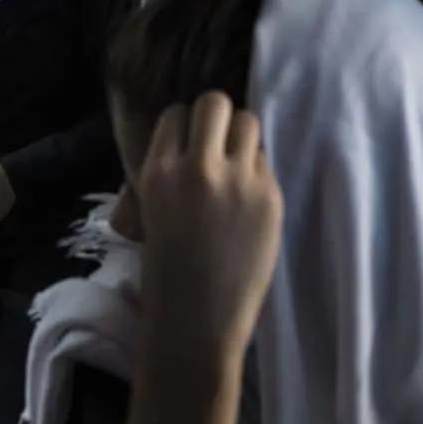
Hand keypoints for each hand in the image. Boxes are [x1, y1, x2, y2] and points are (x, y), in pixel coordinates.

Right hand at [134, 92, 282, 370]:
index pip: (177, 113)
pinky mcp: (271, 196)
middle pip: (216, 103)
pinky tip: (249, 199)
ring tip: (237, 166)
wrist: (197, 320)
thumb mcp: (151, 209)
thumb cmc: (166, 270)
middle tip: (218, 145)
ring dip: (242, 139)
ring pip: (248, 122)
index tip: (190, 146)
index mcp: (159, 172)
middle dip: (217, 119)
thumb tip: (188, 139)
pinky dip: (258, 172)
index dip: (186, 127)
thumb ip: (170, 170)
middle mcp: (199, 167)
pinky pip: (266, 161)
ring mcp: (239, 180)